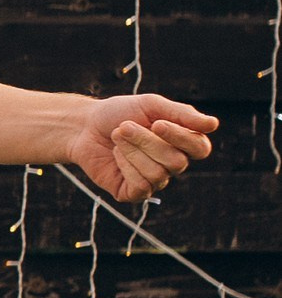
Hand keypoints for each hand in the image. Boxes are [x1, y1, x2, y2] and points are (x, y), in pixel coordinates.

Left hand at [64, 94, 218, 201]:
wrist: (84, 126)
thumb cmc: (120, 113)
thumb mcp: (150, 105)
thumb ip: (182, 114)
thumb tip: (214, 124)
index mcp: (182, 142)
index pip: (201, 149)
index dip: (181, 138)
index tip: (156, 123)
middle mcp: (173, 163)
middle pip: (177, 162)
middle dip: (147, 142)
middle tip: (124, 126)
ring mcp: (155, 180)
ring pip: (158, 174)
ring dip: (133, 152)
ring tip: (117, 137)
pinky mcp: (134, 192)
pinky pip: (142, 186)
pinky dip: (125, 166)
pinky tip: (116, 156)